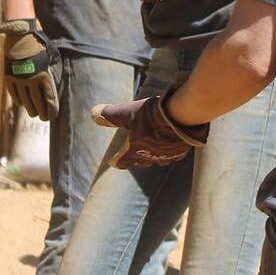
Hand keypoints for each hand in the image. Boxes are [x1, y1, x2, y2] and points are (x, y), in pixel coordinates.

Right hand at [0, 18, 61, 119]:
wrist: (21, 35)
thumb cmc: (41, 46)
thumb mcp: (53, 57)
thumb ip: (54, 72)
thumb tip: (54, 86)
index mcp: (44, 76)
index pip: (49, 99)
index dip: (52, 109)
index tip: (53, 115)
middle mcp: (31, 80)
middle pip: (38, 103)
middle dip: (43, 112)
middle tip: (45, 118)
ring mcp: (19, 80)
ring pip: (25, 101)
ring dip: (31, 109)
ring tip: (34, 114)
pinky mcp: (9, 77)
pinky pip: (14, 94)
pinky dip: (19, 100)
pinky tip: (22, 104)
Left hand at [91, 94, 208, 168]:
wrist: (182, 116)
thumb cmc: (152, 115)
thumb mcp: (127, 111)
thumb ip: (110, 115)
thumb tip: (93, 114)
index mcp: (134, 151)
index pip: (122, 161)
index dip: (116, 161)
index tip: (112, 162)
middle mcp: (150, 158)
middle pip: (139, 162)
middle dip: (134, 158)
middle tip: (131, 155)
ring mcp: (166, 156)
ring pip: (156, 160)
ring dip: (152, 155)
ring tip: (151, 149)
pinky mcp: (181, 151)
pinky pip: (171, 155)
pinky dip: (167, 151)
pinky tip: (169, 144)